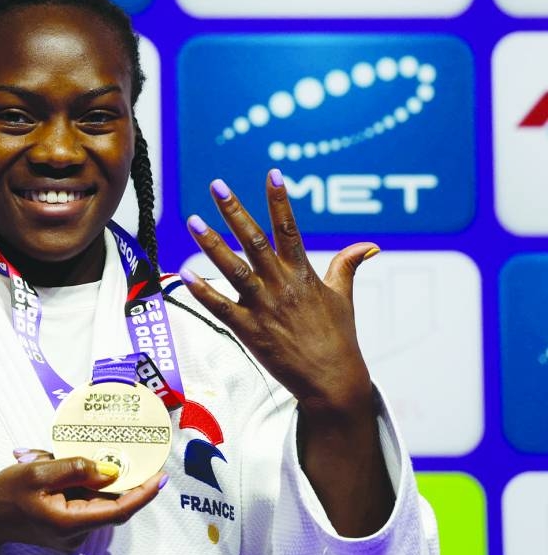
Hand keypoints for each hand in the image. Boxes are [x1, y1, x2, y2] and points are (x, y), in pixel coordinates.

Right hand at [0, 454, 164, 554]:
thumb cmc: (5, 493)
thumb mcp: (38, 471)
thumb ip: (75, 468)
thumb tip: (109, 470)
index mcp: (71, 522)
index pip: (119, 510)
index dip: (143, 493)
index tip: (160, 476)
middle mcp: (76, 533)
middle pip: (110, 504)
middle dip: (119, 478)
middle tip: (130, 452)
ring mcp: (71, 533)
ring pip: (95, 501)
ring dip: (93, 479)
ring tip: (70, 456)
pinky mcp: (64, 528)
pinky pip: (83, 503)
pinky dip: (81, 485)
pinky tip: (63, 466)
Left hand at [180, 169, 378, 420]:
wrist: (332, 381)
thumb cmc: (338, 337)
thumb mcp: (343, 297)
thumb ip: (347, 266)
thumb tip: (369, 245)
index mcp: (303, 273)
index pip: (290, 228)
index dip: (280, 200)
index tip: (272, 173)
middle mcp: (282, 285)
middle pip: (255, 241)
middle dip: (235, 211)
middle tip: (217, 185)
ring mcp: (264, 307)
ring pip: (234, 269)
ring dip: (211, 245)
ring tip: (193, 220)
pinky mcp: (250, 330)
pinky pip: (222, 307)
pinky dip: (203, 291)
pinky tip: (184, 273)